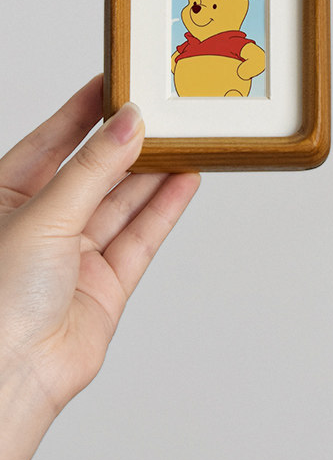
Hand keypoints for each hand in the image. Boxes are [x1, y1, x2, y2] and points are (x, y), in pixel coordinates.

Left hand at [0, 75, 198, 459]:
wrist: (12, 376)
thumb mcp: (44, 213)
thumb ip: (95, 167)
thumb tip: (130, 123)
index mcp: (5, 199)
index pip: (50, 141)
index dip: (82, 111)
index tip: (114, 82)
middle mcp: (42, 224)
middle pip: (95, 171)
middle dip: (129, 142)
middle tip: (164, 112)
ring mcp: (76, 254)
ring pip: (124, 202)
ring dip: (155, 172)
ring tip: (187, 141)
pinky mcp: (108, 281)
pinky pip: (142, 235)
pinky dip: (165, 208)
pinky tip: (185, 180)